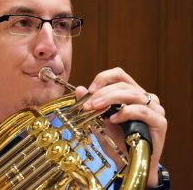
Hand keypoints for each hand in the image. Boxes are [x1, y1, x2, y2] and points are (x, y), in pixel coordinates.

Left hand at [75, 67, 166, 186]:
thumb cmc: (115, 142)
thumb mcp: (98, 121)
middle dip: (102, 92)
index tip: (89, 90)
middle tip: (88, 103)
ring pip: (132, 94)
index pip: (119, 75)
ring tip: (96, 108)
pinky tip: (113, 120)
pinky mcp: (160, 122)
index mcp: (131, 93)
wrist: (128, 164)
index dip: (103, 78)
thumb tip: (79, 89)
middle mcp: (144, 97)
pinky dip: (125, 113)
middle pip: (123, 84)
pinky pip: (142, 111)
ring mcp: (154, 109)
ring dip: (110, 99)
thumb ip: (91, 105)